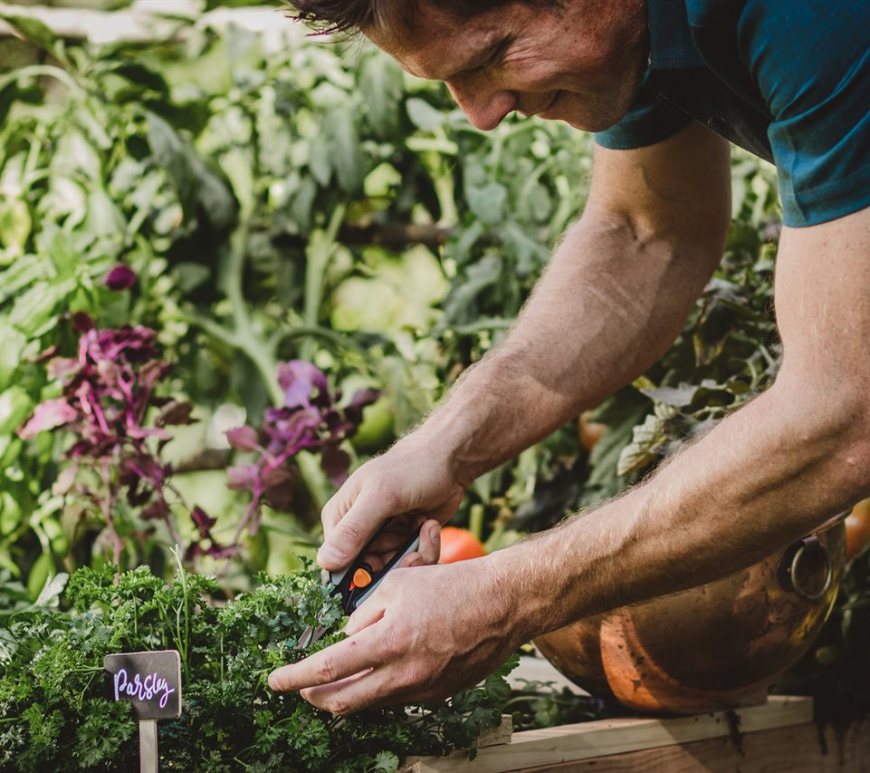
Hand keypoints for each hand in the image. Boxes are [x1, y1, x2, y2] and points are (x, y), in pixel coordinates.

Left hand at [268, 556, 522, 713]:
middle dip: (313, 696)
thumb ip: (366, 613)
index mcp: (388, 642)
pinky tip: (377, 670)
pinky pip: (395, 698)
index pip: (327, 668)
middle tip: (300, 686)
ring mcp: (421, 690)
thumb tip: (348, 636)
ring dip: (345, 694)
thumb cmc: (452, 586)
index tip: (274, 680)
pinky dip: (376, 689)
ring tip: (335, 676)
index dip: (294, 677)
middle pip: (342, 701)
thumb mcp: (399, 584)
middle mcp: (403, 674)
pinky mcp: (437, 695)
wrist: (502, 604)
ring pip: (368, 704)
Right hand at [317, 435, 464, 571]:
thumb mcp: (381, 497)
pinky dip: (421, 550)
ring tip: (422, 529)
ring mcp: (381, 535)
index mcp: (339, 517)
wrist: (448, 459)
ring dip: (410, 556)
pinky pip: (408, 561)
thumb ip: (353, 530)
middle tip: (409, 545)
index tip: (382, 567)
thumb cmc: (411, 469)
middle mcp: (356, 530)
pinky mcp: (403, 539)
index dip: (358, 573)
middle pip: (366, 570)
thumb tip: (325, 562)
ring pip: (390, 568)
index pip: (335, 563)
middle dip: (391, 564)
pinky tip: (428, 528)